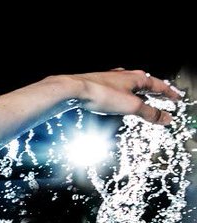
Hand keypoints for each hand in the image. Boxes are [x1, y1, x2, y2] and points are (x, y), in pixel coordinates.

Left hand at [69, 68, 183, 124]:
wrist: (75, 90)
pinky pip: (118, 89)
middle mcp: (126, 76)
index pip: (160, 85)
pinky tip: (120, 99)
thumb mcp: (131, 106)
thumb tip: (166, 118)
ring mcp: (112, 79)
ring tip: (145, 98)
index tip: (177, 98)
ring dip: (140, 93)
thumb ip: (150, 113)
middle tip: (165, 97)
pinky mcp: (99, 85)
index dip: (169, 93)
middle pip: (146, 84)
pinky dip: (125, 95)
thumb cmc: (102, 94)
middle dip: (156, 91)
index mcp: (137, 78)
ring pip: (131, 86)